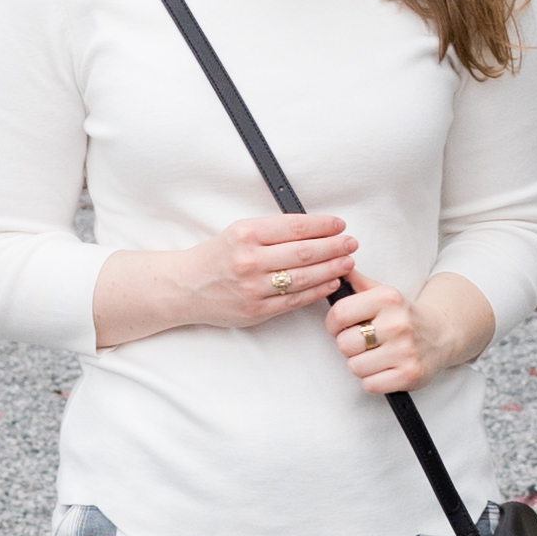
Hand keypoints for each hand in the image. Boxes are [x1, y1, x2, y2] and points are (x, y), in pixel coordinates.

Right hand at [93, 211, 356, 348]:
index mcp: (245, 234)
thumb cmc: (215, 257)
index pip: (295, 227)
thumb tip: (315, 229)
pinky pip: (295, 300)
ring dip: (332, 269)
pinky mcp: (257, 310)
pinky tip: (330, 282)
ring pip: (304, 277)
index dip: (323, 225)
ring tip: (348, 261)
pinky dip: (317, 290)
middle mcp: (249, 260)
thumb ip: (272, 231)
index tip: (339, 224)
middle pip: (305, 252)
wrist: (185, 288)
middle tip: (351, 242)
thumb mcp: (238, 232)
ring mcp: (253, 288)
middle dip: (335, 247)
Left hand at [325, 271, 492, 396]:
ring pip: (355, 366)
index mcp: (388, 298)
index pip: (339, 314)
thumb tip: (334, 267)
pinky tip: (383, 368)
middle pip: (344, 344)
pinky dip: (372, 380)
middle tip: (362, 342)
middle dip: (348, 346)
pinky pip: (370, 384)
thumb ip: (355, 281)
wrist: (442, 335)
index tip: (342, 326)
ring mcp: (406, 351)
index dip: (333, 324)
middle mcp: (398, 323)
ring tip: (374, 355)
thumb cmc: (402, 315)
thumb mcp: (382, 292)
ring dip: (360, 364)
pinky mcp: (410, 374)